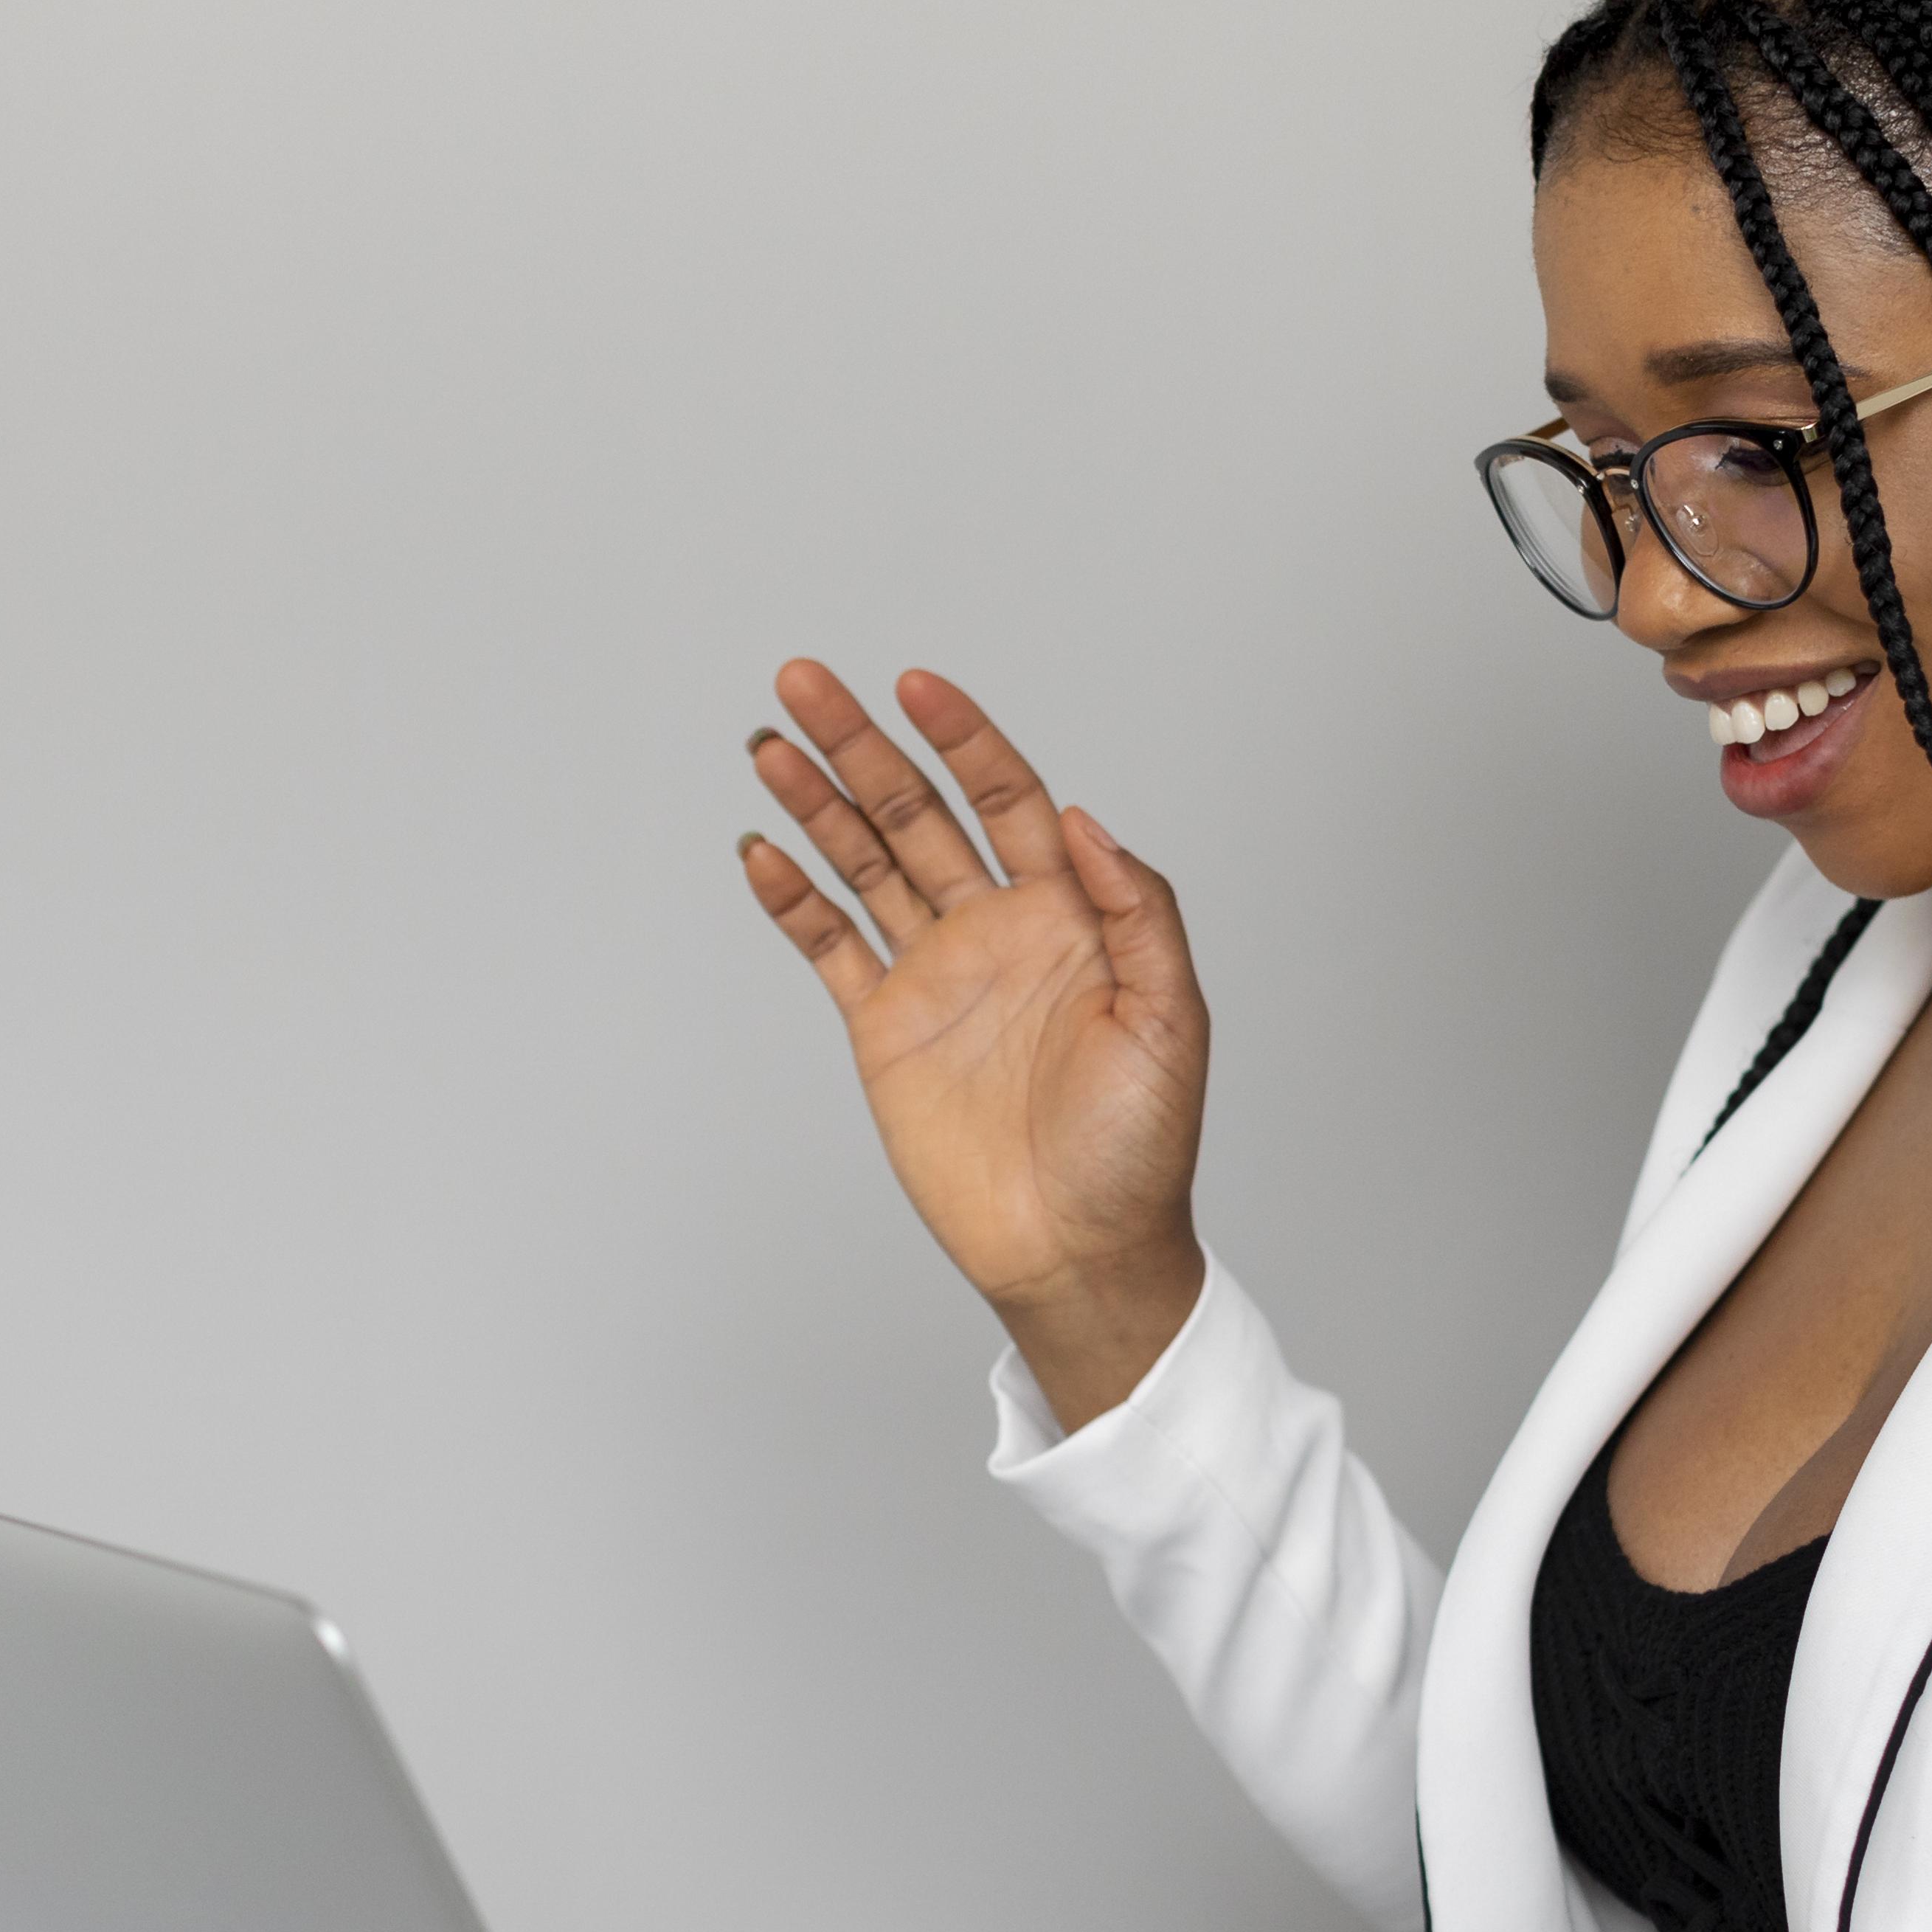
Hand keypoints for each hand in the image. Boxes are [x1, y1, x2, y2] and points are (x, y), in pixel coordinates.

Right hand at [737, 663, 1207, 1431]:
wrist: (1080, 1249)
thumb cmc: (1142, 1145)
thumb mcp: (1170, 1019)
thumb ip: (1137, 911)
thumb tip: (1084, 820)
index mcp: (1066, 912)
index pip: (1005, 796)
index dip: (963, 737)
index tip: (915, 686)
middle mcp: (993, 927)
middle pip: (916, 810)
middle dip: (861, 745)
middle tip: (805, 682)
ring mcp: (934, 974)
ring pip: (863, 863)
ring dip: (815, 803)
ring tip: (768, 745)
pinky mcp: (885, 1029)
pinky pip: (829, 947)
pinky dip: (792, 901)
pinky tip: (760, 851)